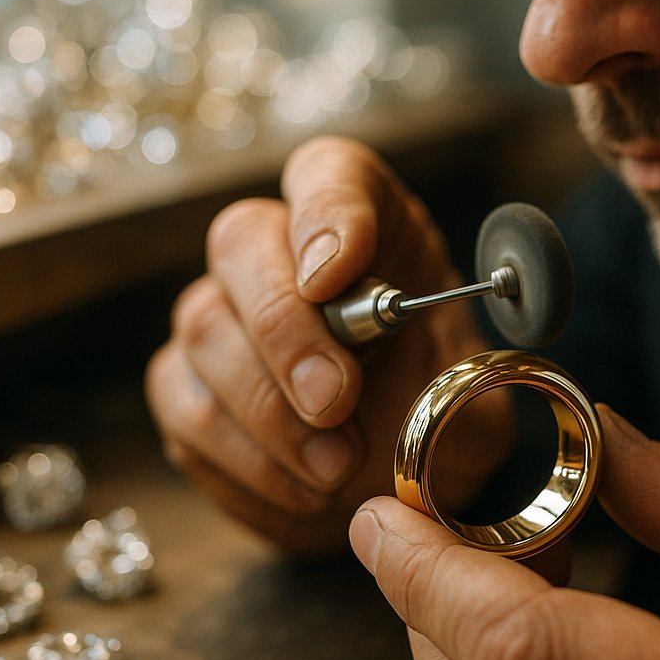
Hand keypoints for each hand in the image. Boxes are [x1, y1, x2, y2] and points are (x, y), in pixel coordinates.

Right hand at [146, 136, 510, 553]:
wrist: (405, 471)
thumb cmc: (441, 409)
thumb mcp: (473, 392)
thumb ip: (450, 382)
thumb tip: (401, 390)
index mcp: (370, 224)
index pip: (330, 174)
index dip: (327, 214)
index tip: (335, 275)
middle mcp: (285, 250)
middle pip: (243, 240)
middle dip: (286, 328)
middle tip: (335, 400)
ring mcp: (224, 310)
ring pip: (204, 326)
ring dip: (268, 409)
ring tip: (336, 465)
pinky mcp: (187, 381)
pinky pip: (186, 406)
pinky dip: (245, 458)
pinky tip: (303, 486)